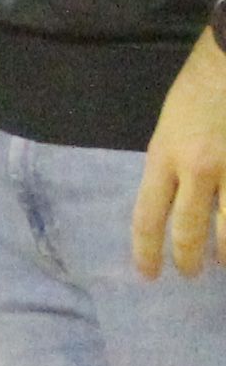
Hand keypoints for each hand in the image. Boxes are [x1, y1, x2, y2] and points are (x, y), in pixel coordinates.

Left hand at [135, 31, 225, 279]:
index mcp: (165, 156)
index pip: (148, 216)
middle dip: (186, 258)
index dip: (147, 251)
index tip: (148, 274)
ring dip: (225, 253)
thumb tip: (174, 205)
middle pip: (188, 229)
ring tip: (222, 264)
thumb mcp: (169, 128)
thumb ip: (170, 166)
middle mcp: (198, 168)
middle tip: (187, 272)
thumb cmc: (198, 91)